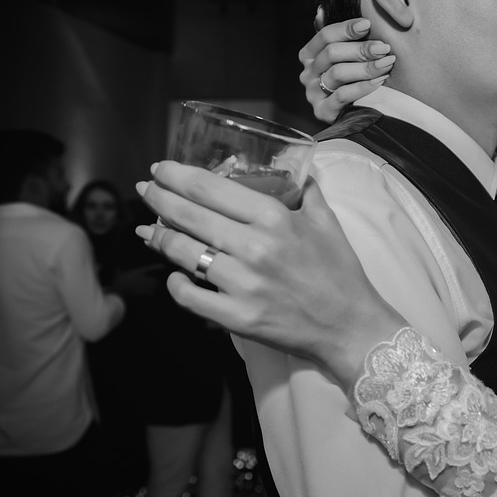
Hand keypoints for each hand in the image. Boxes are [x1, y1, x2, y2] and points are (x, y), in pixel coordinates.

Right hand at [108, 263, 162, 298]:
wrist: (118, 289)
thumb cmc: (118, 280)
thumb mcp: (118, 274)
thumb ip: (118, 270)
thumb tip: (116, 268)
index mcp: (138, 272)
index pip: (149, 268)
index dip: (157, 267)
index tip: (163, 266)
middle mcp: (142, 278)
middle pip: (154, 279)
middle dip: (155, 281)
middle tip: (156, 282)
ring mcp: (143, 285)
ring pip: (153, 286)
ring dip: (154, 287)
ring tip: (155, 288)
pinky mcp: (141, 292)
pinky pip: (149, 292)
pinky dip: (151, 293)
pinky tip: (152, 294)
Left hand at [134, 160, 404, 386]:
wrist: (351, 326)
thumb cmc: (341, 274)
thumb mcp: (328, 224)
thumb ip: (308, 194)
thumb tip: (299, 172)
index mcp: (274, 218)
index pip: (210, 188)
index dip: (176, 176)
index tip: (161, 169)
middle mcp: (254, 247)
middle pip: (188, 215)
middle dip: (158, 199)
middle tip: (145, 189)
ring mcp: (242, 284)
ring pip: (183, 253)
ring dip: (160, 238)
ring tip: (150, 230)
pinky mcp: (236, 317)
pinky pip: (189, 296)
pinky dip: (176, 284)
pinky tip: (175, 275)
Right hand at [300, 7, 395, 122]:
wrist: (351, 115)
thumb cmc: (349, 79)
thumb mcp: (343, 56)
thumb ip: (337, 36)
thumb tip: (321, 10)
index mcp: (310, 54)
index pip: (325, 35)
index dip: (346, 29)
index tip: (368, 24)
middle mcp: (307, 72)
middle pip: (332, 53)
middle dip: (361, 49)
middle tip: (384, 48)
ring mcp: (313, 93)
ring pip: (338, 74)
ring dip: (365, 67)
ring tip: (386, 64)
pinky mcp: (322, 111)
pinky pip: (343, 96)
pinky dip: (362, 87)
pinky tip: (379, 82)